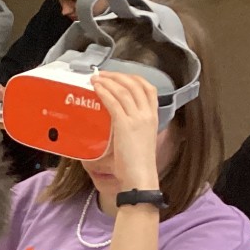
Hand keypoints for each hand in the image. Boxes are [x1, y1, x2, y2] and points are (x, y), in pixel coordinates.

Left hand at [92, 71, 162, 191]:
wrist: (140, 175)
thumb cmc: (136, 164)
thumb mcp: (138, 140)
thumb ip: (130, 128)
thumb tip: (115, 124)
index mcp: (153, 116)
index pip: (148, 88)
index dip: (133, 78)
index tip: (120, 76)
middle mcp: (147, 114)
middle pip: (135, 85)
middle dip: (118, 76)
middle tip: (103, 74)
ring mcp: (137, 118)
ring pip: (123, 91)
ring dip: (108, 81)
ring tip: (96, 78)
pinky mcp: (125, 125)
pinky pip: (114, 103)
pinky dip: (104, 92)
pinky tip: (96, 88)